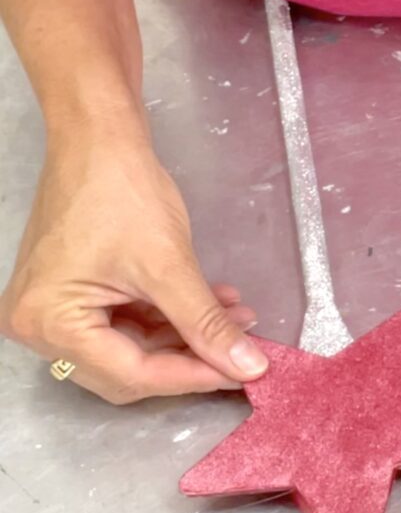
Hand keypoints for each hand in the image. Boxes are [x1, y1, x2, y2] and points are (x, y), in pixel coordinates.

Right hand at [0, 129, 267, 402]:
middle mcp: (38, 327)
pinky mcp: (70, 295)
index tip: (242, 374)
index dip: (193, 376)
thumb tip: (249, 367)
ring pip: (131, 350)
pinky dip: (167, 318)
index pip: (132, 374)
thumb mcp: (169, 265)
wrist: (99, 136)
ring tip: (234, 320)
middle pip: (128, 371)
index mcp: (49, 322)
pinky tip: (211, 306)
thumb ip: (207, 324)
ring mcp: (51, 312)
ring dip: (185, 336)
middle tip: (240, 352)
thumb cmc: (121, 190)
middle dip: (189, 359)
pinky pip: (124, 324)